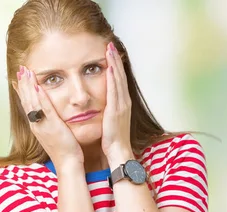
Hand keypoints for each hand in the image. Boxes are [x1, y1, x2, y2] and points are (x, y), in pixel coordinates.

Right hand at [14, 65, 83, 166]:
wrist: (67, 162)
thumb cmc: (64, 149)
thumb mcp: (53, 132)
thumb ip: (49, 121)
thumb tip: (48, 113)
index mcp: (36, 125)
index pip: (26, 104)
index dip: (22, 90)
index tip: (18, 77)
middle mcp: (36, 124)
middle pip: (26, 100)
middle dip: (23, 83)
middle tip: (21, 69)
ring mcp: (42, 125)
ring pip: (33, 102)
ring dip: (29, 86)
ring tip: (26, 72)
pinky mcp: (53, 126)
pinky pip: (45, 110)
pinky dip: (41, 98)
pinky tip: (38, 87)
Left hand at [102, 42, 132, 162]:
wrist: (118, 151)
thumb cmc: (112, 139)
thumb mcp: (110, 121)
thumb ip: (108, 110)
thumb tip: (103, 104)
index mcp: (122, 104)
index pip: (118, 80)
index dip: (115, 65)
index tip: (110, 53)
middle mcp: (124, 101)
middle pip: (120, 75)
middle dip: (115, 59)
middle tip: (110, 44)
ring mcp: (121, 105)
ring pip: (118, 79)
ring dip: (114, 63)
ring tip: (110, 49)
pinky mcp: (116, 109)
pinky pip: (114, 90)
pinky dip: (112, 77)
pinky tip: (109, 67)